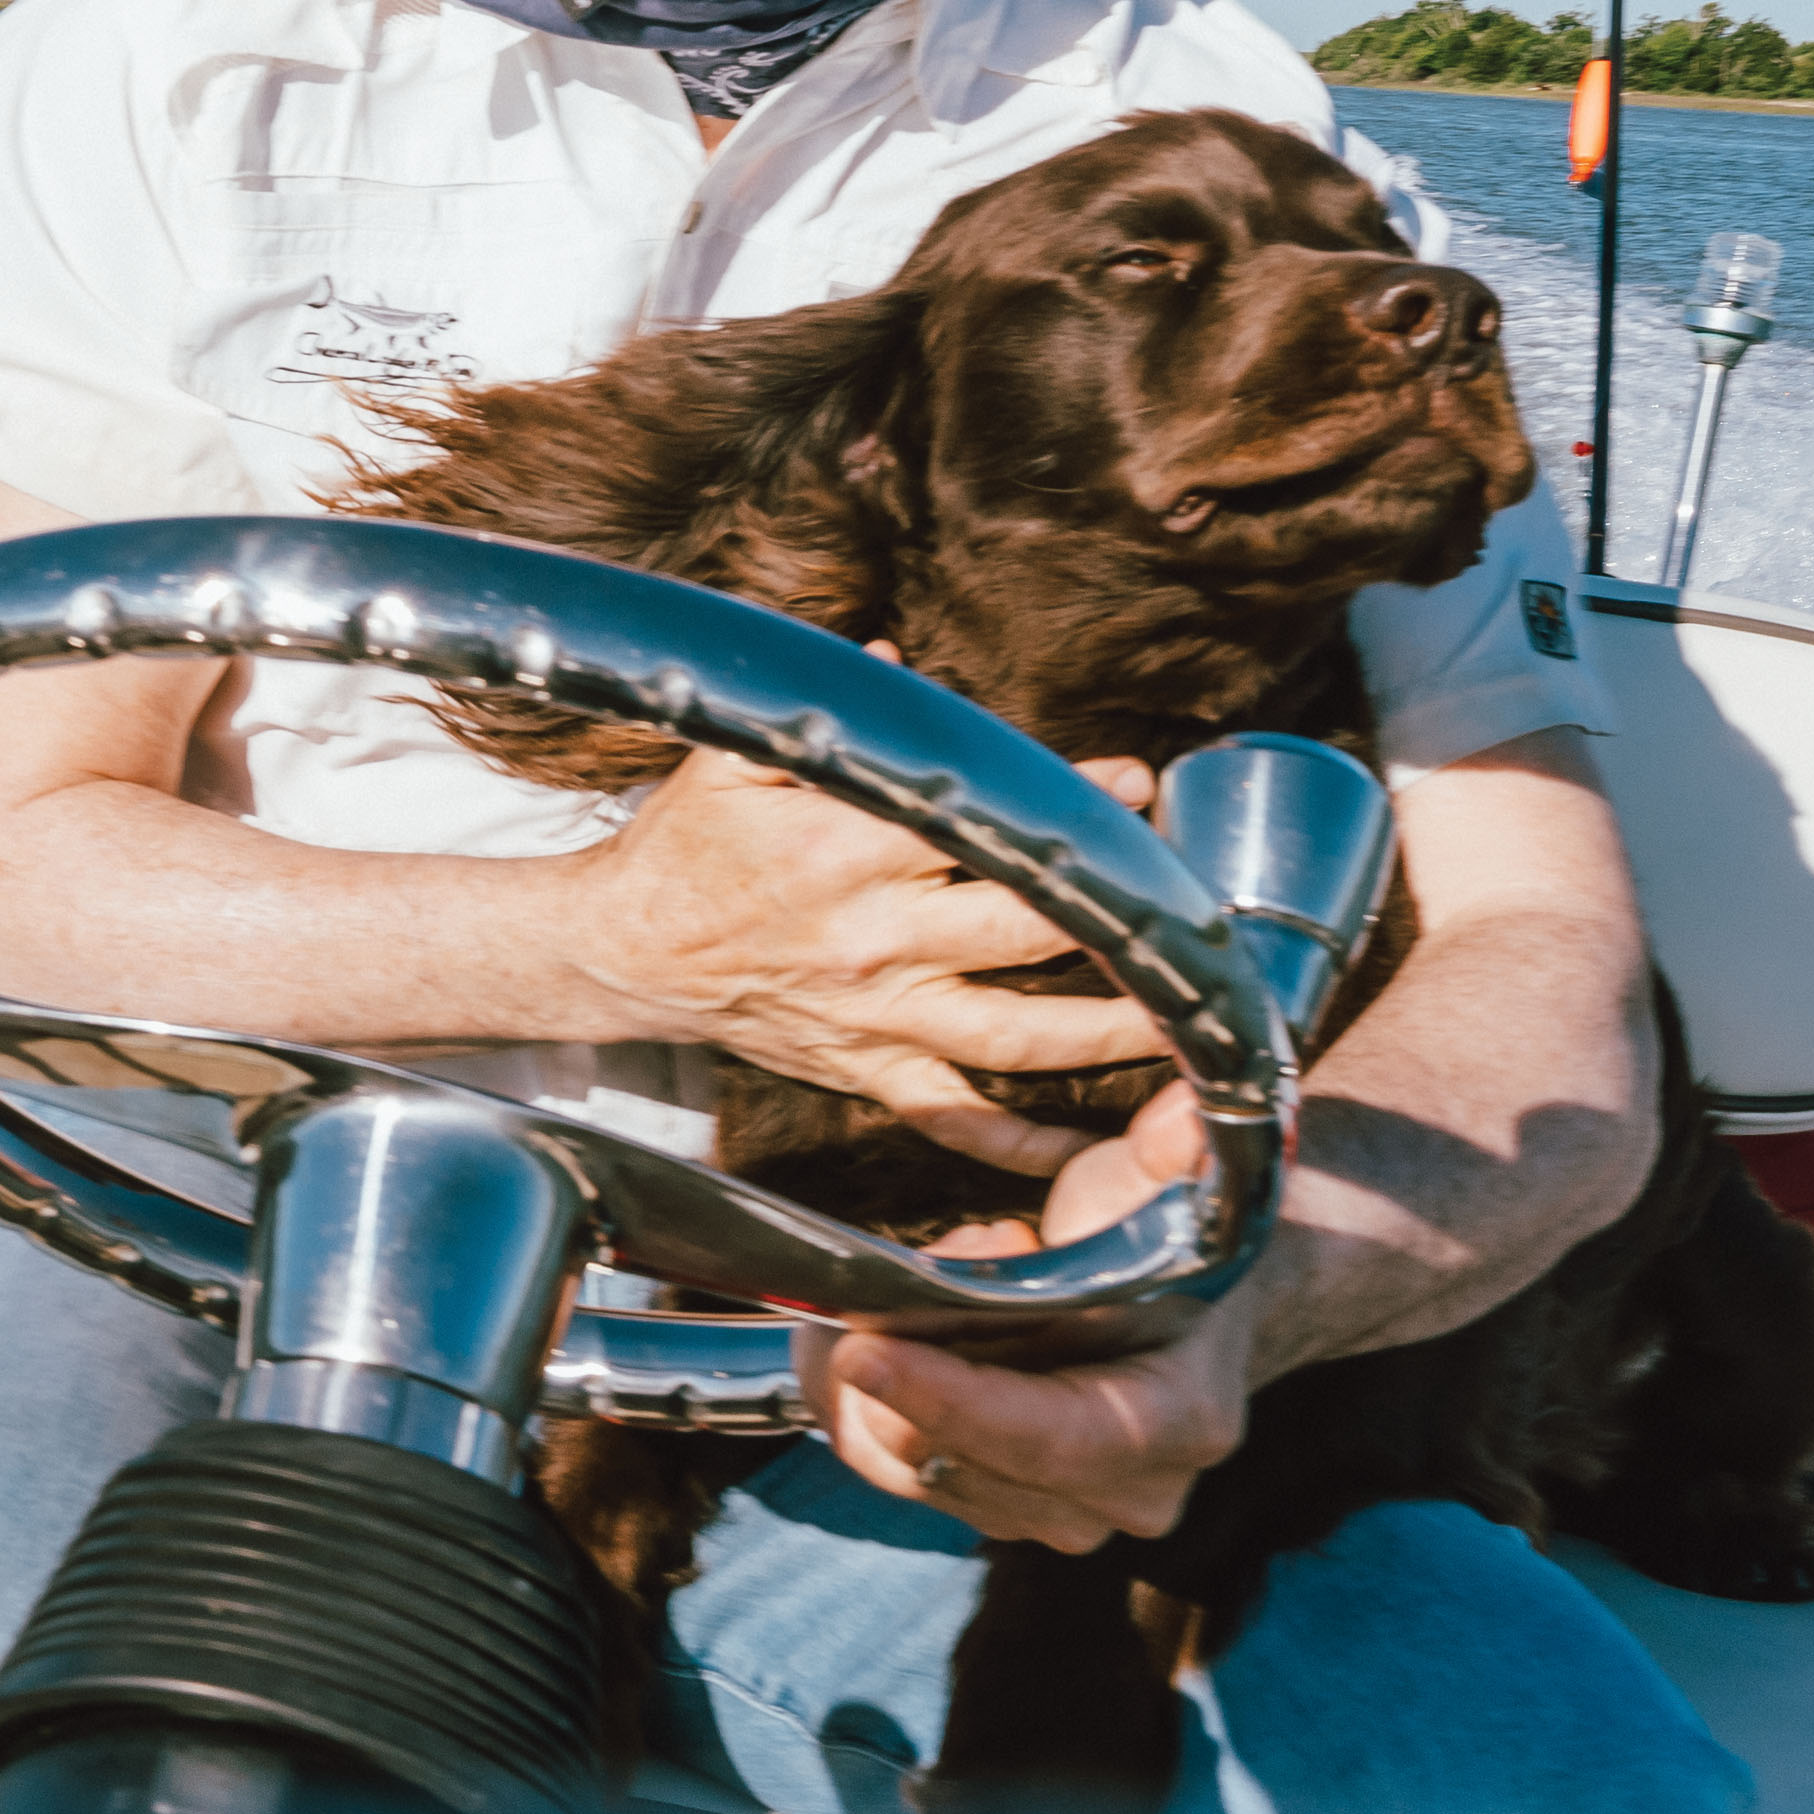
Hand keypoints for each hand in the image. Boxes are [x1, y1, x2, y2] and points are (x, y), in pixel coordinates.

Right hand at [553, 744, 1165, 1174]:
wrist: (621, 952)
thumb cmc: (687, 844)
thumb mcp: (739, 756)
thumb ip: (826, 712)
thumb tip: (895, 663)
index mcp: (845, 850)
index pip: (978, 826)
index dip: (1064, 808)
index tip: (1134, 786)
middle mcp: (872, 940)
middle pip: (1024, 934)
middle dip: (1118, 911)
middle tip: (1192, 892)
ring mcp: (874, 1018)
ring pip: (1013, 1041)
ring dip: (1109, 1034)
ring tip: (1191, 1021)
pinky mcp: (865, 1070)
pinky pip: (953, 1120)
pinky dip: (1021, 1145)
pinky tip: (1091, 1149)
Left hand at [812, 1087, 1252, 1548]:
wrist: (1192, 1302)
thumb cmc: (1174, 1236)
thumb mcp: (1172, 1185)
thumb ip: (1172, 1153)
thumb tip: (1178, 1117)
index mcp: (1183, 1420)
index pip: (1051, 1437)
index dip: (950, 1400)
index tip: (864, 1348)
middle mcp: (1130, 1493)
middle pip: (967, 1464)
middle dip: (898, 1370)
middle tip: (884, 1281)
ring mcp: (1068, 1515)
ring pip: (916, 1471)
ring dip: (869, 1388)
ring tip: (886, 1297)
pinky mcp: (1008, 1512)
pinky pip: (899, 1472)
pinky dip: (864, 1406)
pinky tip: (875, 1334)